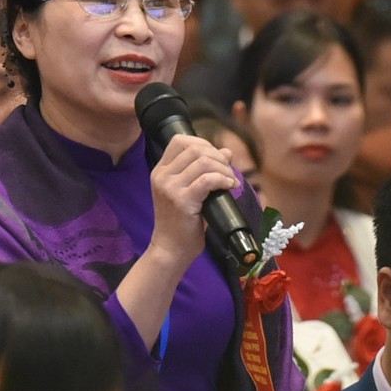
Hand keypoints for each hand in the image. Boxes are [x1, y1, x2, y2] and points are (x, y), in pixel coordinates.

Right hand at [147, 134, 239, 267]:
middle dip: (218, 156)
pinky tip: (230, 186)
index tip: (217, 159)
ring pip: (203, 162)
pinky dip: (223, 179)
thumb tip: (227, 152)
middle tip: (228, 172)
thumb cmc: (182, 223)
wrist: (171, 250)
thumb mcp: (190, 193)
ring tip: (230, 181)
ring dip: (224, 169)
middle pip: (195, 148)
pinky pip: (207, 180)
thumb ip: (204, 172)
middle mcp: (162, 176)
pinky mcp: (181, 201)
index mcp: (160, 171)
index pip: (180, 140)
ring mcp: (170, 188)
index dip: (204, 143)